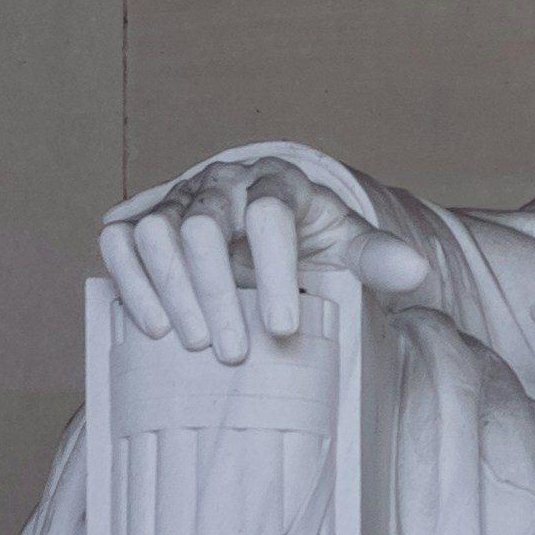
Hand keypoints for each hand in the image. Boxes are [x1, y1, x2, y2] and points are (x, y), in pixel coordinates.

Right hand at [99, 152, 429, 360]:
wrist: (267, 219)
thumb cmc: (309, 236)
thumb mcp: (348, 244)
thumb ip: (377, 256)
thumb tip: (416, 271)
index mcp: (277, 183)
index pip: (270, 214)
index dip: (274, 269)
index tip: (283, 326)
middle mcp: (221, 183)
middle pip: (202, 226)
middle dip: (215, 292)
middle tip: (233, 352)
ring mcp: (177, 199)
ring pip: (155, 233)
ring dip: (171, 292)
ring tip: (196, 343)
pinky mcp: (142, 219)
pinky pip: (119, 241)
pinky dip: (129, 281)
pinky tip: (153, 327)